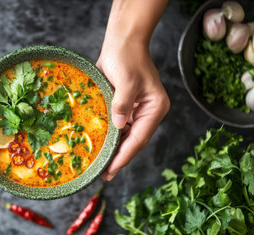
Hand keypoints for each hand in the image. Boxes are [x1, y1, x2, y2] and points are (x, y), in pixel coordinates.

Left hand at [96, 42, 169, 180]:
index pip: (139, 138)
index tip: (111, 169)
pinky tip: (98, 146)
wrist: (121, 40)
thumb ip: (122, 104)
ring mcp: (135, 110)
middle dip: (119, 158)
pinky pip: (117, 127)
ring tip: (100, 166)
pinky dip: (109, 137)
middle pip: (133, 141)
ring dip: (113, 150)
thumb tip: (118, 127)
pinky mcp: (123, 106)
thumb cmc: (127, 57)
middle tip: (104, 175)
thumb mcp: (126, 81)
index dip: (124, 156)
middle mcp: (147, 112)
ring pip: (125, 137)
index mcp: (155, 108)